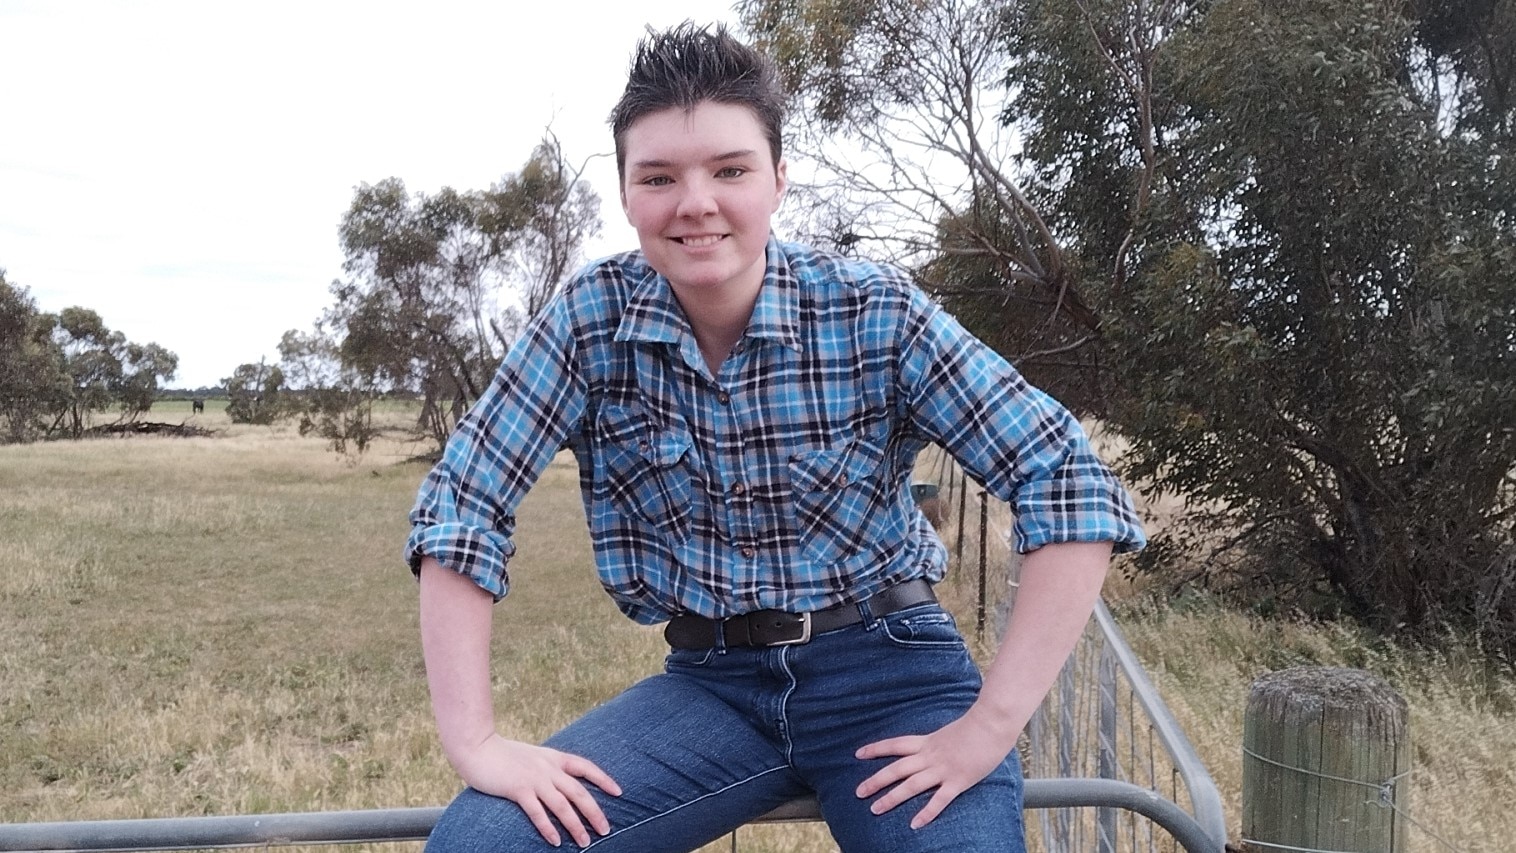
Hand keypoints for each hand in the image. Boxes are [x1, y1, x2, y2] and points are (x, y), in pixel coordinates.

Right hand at [453, 733, 621, 846]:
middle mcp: (548, 768)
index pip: (586, 767)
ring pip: (562, 805)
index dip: (604, 779)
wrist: (477, 747)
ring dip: (575, 825)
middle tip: (606, 830)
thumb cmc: (502, 754)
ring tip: (585, 842)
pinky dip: (548, 827)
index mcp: (553, 758)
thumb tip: (559, 783)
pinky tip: (556, 841)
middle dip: (595, 812)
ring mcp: (534, 778)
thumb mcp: (532, 756)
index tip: (619, 792)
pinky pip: (537, 812)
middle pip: (579, 792)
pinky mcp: (518, 789)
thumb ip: (546, 768)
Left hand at [854, 710, 1016, 829]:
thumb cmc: (978, 724)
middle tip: (858, 792)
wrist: (992, 722)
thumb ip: (941, 741)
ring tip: (875, 809)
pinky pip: (939, 800)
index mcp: (928, 742)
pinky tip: (914, 824)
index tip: (858, 754)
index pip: (896, 745)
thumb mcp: (951, 731)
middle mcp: (930, 756)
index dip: (876, 749)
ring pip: (911, 785)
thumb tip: (936, 747)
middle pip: (897, 769)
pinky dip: (926, 813)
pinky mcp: (959, 781)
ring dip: (892, 798)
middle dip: (876, 780)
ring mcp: (943, 769)